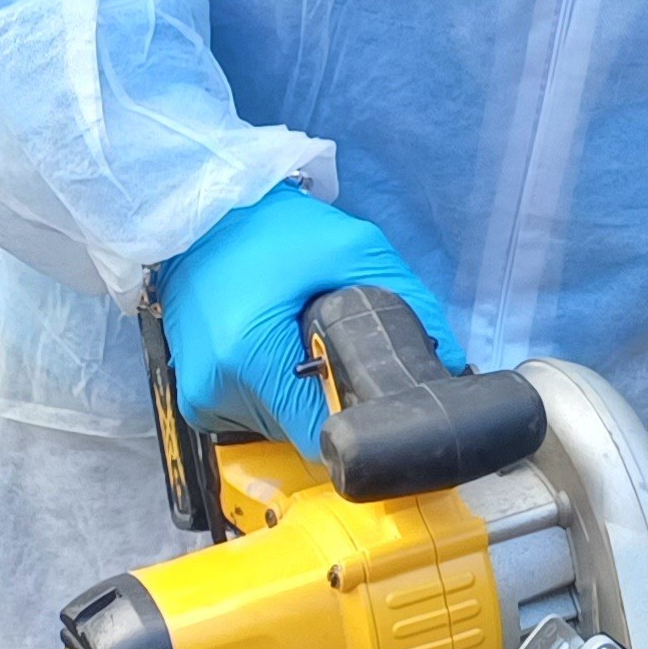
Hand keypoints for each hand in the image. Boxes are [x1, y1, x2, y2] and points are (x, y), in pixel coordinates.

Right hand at [155, 182, 457, 457]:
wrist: (200, 212)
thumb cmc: (274, 228)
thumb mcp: (354, 249)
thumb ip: (408, 302)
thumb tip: (451, 360)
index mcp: (250, 360)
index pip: (320, 436)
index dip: (359, 419)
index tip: (380, 396)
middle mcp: (217, 392)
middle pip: (301, 433)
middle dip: (334, 402)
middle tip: (347, 356)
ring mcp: (202, 398)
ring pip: (279, 426)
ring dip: (306, 397)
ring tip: (311, 347)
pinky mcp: (196, 394)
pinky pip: (255, 412)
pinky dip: (280, 390)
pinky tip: (285, 352)